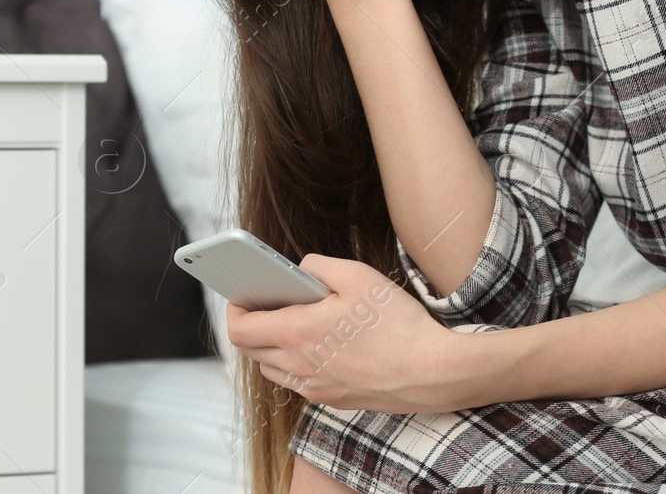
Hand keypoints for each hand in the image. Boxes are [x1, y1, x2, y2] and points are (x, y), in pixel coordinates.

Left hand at [224, 253, 462, 413]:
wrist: (432, 371)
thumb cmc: (397, 323)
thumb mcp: (358, 276)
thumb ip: (318, 266)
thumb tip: (299, 269)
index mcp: (298, 333)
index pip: (240, 330)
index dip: (234, 310)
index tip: (243, 293)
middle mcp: (299, 366)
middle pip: (250, 350)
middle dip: (250, 325)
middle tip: (268, 303)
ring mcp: (314, 387)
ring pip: (270, 369)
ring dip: (270, 346)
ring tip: (292, 322)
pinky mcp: (331, 399)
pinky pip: (296, 382)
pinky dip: (294, 363)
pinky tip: (318, 345)